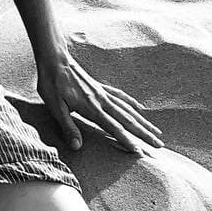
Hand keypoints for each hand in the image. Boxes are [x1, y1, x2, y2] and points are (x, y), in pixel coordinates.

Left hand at [36, 42, 163, 155]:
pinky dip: (131, 103)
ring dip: (143, 122)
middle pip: (128, 120)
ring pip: (128, 109)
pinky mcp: (100, 87)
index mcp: (91, 108)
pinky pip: (120, 96)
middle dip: (144, 134)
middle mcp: (102, 100)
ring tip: (157, 131)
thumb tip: (77, 146)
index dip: (126, 141)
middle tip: (159, 145)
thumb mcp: (54, 107)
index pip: (113, 128)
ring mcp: (102, 93)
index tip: (139, 152)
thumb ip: (67, 126)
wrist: (55, 58)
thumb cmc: (51, 83)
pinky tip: (139, 109)